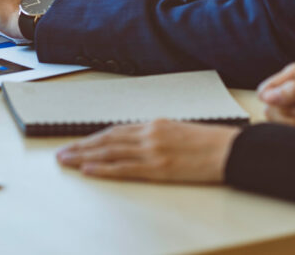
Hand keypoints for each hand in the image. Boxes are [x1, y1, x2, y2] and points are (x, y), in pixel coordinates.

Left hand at [56, 119, 239, 182]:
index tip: (78, 143)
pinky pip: (125, 168)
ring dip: (84, 157)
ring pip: (110, 153)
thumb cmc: (210, 143)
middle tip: (62, 153)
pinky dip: (104, 169)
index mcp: (155, 124)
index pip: (116, 131)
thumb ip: (157, 135)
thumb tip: (139, 142)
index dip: (94, 138)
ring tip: (66, 161)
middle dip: (81, 147)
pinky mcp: (159, 168)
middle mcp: (150, 134)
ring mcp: (153, 151)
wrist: (232, 150)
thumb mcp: (180, 131)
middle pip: (107, 140)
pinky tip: (89, 169)